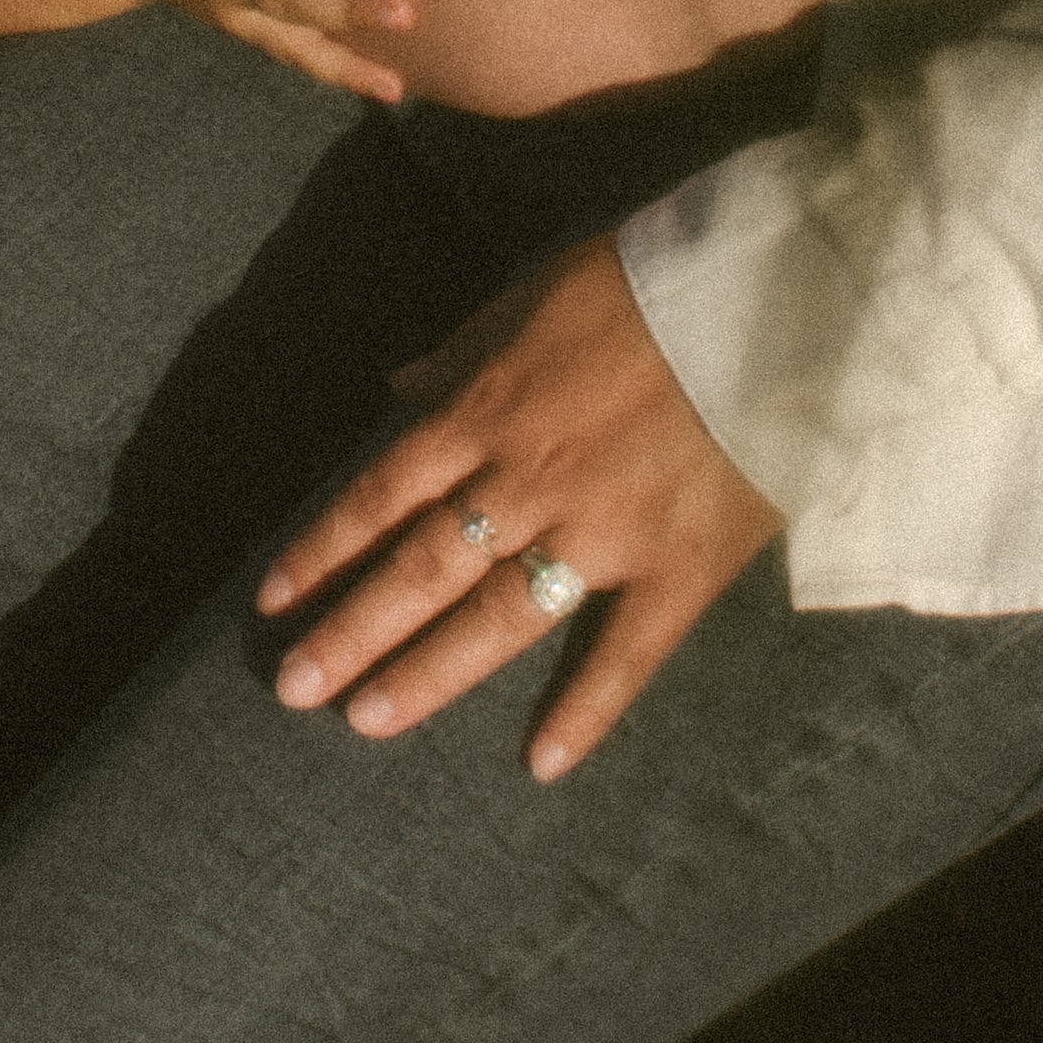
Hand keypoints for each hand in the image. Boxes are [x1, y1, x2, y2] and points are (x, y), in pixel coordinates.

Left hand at [257, 238, 783, 777]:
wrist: (767, 297)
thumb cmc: (647, 279)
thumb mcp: (536, 289)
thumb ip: (464, 347)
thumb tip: (397, 385)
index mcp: (488, 409)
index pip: (383, 491)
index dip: (325, 546)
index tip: (274, 599)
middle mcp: (527, 481)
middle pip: (421, 567)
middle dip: (351, 630)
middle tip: (294, 687)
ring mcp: (600, 532)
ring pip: (496, 617)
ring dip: (428, 673)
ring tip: (367, 722)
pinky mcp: (676, 567)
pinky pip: (623, 652)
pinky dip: (585, 710)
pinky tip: (542, 763)